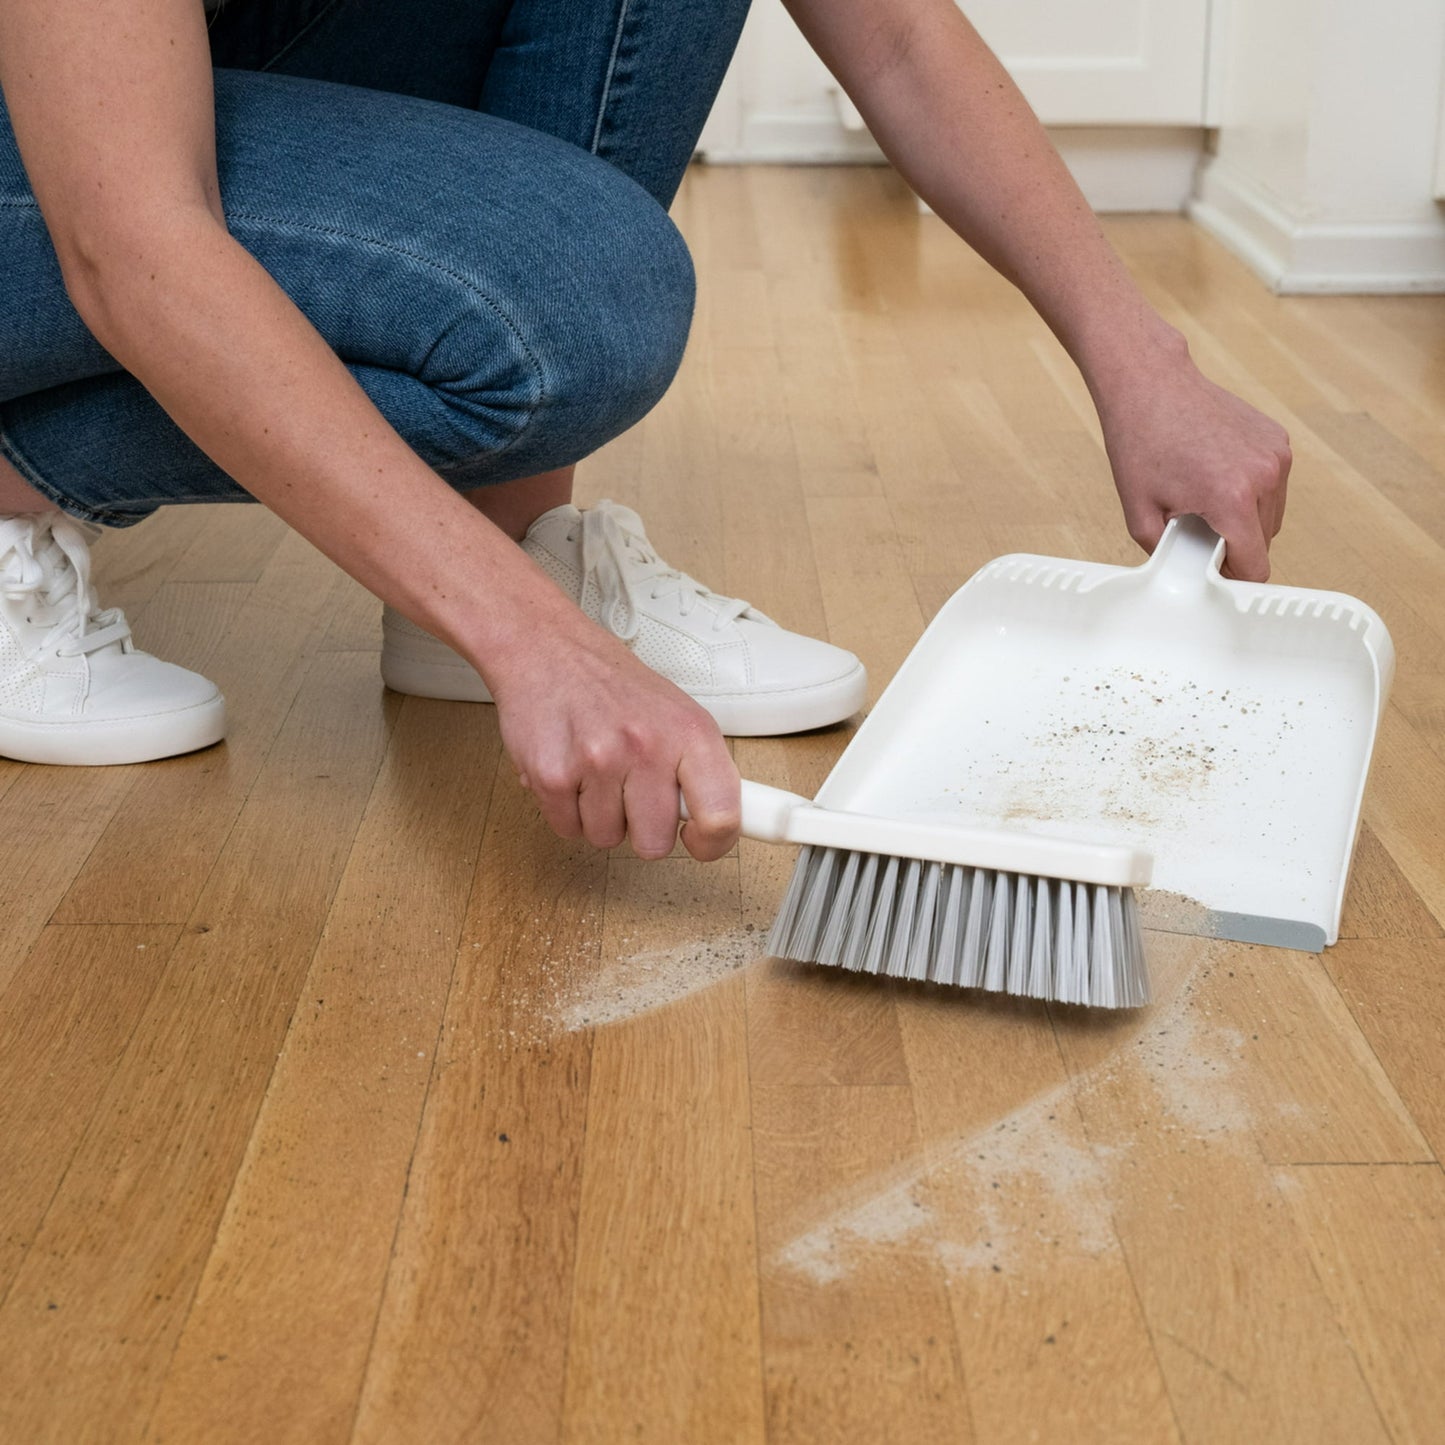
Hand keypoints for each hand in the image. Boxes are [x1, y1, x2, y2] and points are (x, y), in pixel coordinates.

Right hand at [486, 613, 740, 861]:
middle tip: (629, 789)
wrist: (546, 648)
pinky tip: (569, 769)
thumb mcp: (676, 712)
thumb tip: (719, 825)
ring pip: (607, 838)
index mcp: (690, 732)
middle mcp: (648, 747)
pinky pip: (567, 828)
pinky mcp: (551, 775)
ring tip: (594, 770)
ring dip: (599, 815)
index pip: (721, 815)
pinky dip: (565, 809)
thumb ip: (698, 768)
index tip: (697, 840)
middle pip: (655, 844)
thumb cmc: (612, 685)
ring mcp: (598, 761)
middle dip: (641, 827)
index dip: (712, 843)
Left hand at [1092, 336, 1291, 580]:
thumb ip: (1168, 554)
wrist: (1151, 385)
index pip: (1255, 566)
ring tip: (1204, 498)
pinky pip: (1272, 486)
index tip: (1214, 573)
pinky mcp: (1278, 440)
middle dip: (1233, 545)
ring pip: (1271, 516)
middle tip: (1195, 527)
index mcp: (1231, 498)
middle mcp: (1263, 476)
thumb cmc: (1140, 442)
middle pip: (1264, 542)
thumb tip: (1186, 575)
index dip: (1233, 578)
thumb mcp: (1139, 514)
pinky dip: (1251, 492)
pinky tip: (1216, 474)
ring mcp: (1276, 455)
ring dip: (1244, 519)